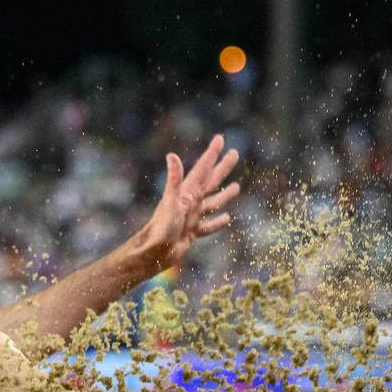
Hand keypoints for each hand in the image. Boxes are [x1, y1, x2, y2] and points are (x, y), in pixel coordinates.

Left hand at [134, 135, 240, 271]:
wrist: (154, 253)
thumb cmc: (161, 228)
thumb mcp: (171, 202)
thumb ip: (174, 180)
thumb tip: (172, 155)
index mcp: (187, 192)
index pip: (202, 169)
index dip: (211, 153)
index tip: (220, 138)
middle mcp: (190, 202)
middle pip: (211, 181)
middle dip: (222, 167)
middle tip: (235, 153)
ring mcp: (192, 217)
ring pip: (213, 203)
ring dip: (224, 195)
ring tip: (236, 187)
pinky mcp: (192, 232)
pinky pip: (209, 225)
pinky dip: (218, 222)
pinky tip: (227, 219)